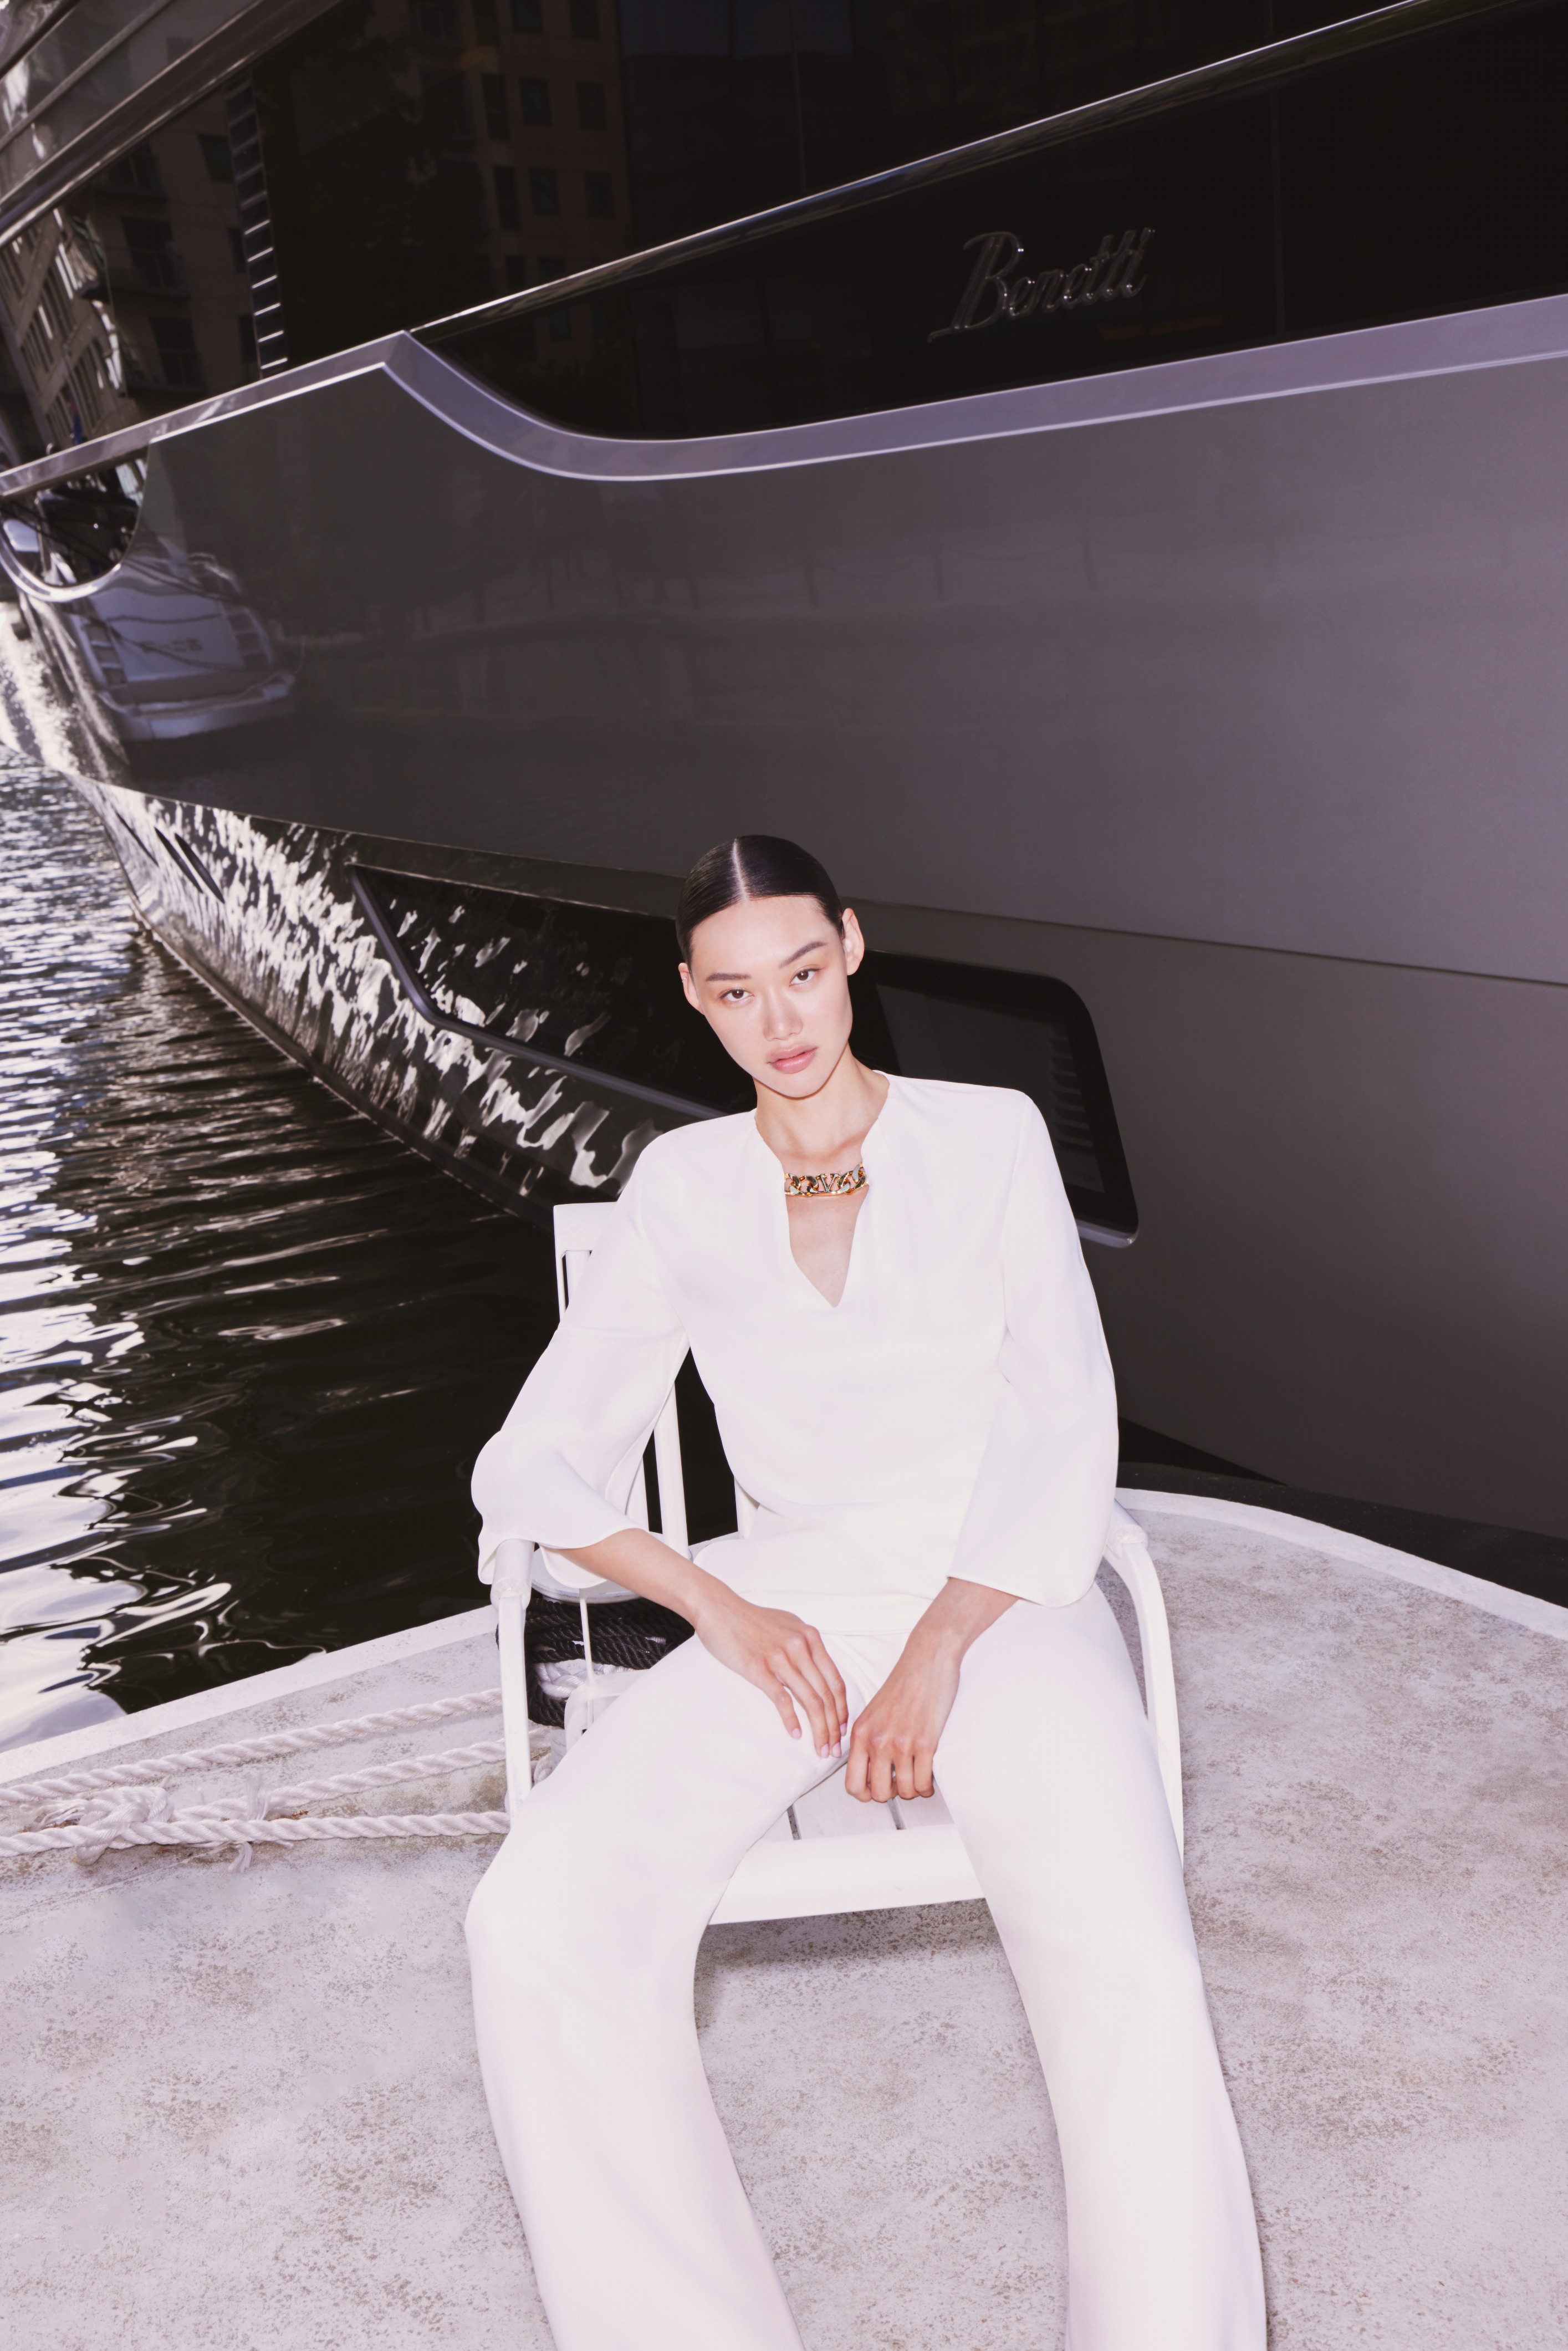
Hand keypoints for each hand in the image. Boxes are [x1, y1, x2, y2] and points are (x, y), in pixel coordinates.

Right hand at [691, 1583, 848, 1758]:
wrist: (719, 1608)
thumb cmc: (751, 1619)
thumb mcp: (788, 1625)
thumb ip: (805, 1646)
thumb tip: (818, 1671)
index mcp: (810, 1638)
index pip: (835, 1681)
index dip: (842, 1709)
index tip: (841, 1729)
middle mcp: (800, 1647)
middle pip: (826, 1695)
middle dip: (833, 1727)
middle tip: (834, 1749)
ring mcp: (780, 1658)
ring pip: (810, 1700)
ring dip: (818, 1729)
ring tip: (820, 1748)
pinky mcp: (759, 1668)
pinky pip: (782, 1699)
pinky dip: (792, 1720)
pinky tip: (796, 1734)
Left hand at [845, 1577, 1016, 1803]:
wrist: (928, 1658)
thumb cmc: (905, 1682)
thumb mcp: (874, 1711)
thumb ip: (867, 1739)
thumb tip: (868, 1771)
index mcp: (861, 1733)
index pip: (852, 1784)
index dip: (865, 1793)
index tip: (877, 1787)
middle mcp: (877, 1740)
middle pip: (879, 1794)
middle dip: (892, 1792)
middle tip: (901, 1780)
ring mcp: (901, 1743)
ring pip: (905, 1792)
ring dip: (914, 1789)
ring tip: (918, 1775)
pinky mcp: (925, 1743)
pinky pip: (924, 1784)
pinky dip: (928, 1786)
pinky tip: (929, 1775)